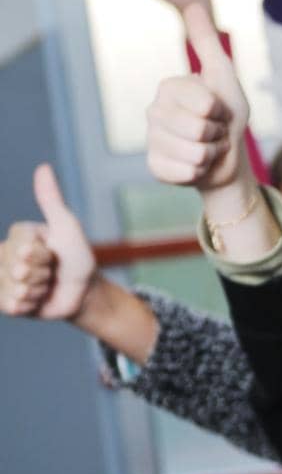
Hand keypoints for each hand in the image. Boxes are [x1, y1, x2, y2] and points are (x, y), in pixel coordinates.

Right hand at [0, 166, 97, 321]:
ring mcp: (4, 277)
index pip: (21, 247)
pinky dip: (28, 305)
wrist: (83, 292)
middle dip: (42, 274)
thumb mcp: (67, 227)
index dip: (41, 255)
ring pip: (14, 288)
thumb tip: (43, 167)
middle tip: (51, 271)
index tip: (52, 253)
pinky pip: (8, 304)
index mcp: (18, 234)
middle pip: (17, 269)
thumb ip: (50, 200)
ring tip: (46, 286)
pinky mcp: (6, 300)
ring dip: (37, 291)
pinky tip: (36, 300)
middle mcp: (6, 253)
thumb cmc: (76, 257)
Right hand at [146, 5, 247, 189]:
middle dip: (217, 135)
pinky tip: (196, 166)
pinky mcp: (155, 166)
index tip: (219, 111)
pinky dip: (199, 173)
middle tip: (214, 132)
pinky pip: (183, 173)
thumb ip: (207, 43)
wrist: (226, 157)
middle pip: (199, 129)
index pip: (205, 103)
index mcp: (168, 87)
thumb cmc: (226, 115)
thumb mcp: (223, 75)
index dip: (221, 111)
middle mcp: (154, 111)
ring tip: (207, 147)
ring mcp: (152, 140)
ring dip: (211, 154)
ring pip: (194, 154)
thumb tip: (192, 4)